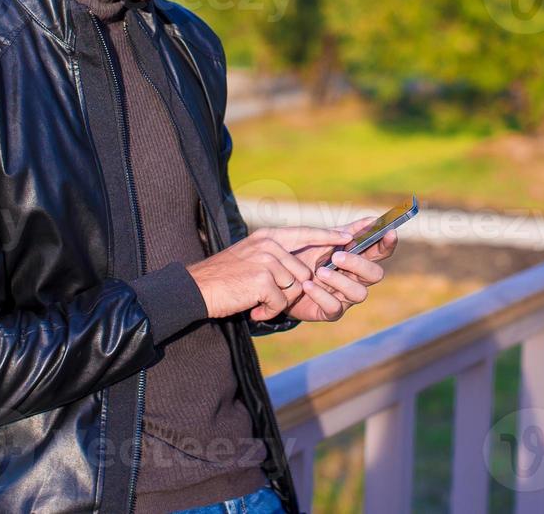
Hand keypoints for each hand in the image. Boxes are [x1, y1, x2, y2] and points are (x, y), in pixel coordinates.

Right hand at [187, 226, 353, 321]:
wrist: (196, 290)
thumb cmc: (224, 278)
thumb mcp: (250, 257)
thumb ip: (274, 256)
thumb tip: (302, 271)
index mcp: (267, 237)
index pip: (304, 233)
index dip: (327, 235)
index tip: (347, 235)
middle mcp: (269, 245)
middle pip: (302, 272)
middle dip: (288, 291)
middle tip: (263, 295)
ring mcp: (266, 260)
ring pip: (293, 288)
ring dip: (276, 302)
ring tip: (254, 300)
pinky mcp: (262, 279)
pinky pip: (280, 302)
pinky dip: (267, 311)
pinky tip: (252, 308)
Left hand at [283, 215, 397, 322]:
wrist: (277, 276)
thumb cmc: (303, 256)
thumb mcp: (322, 239)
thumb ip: (345, 230)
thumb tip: (372, 219)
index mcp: (356, 259)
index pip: (380, 252)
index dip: (387, 244)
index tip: (389, 232)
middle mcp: (355, 279)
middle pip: (374, 275)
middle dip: (358, 264)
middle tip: (337, 256)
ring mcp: (344, 297)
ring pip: (359, 293)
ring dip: (340, 280)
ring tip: (319, 271)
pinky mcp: (329, 312)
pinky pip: (334, 307)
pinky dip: (321, 294)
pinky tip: (307, 284)